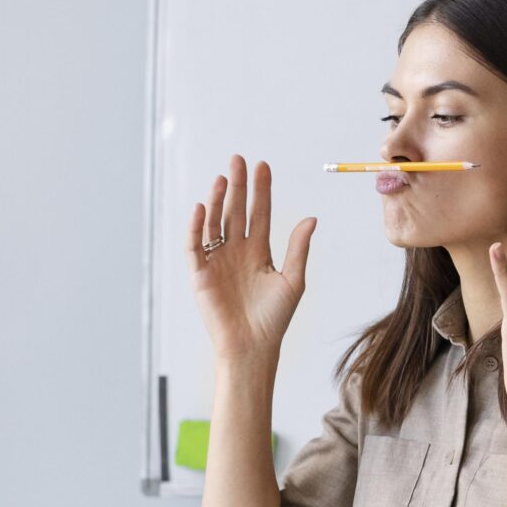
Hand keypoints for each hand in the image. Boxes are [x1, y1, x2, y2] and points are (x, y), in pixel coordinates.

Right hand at [188, 155, 315, 368]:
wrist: (252, 346)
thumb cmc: (274, 319)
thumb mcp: (293, 280)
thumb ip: (298, 249)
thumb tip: (311, 218)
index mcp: (258, 251)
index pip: (258, 213)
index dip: (261, 190)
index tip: (263, 166)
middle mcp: (236, 252)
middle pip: (235, 211)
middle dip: (237, 186)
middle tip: (238, 160)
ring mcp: (216, 262)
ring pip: (214, 223)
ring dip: (218, 200)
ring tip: (223, 178)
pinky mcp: (200, 275)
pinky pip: (195, 246)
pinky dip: (196, 227)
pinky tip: (202, 208)